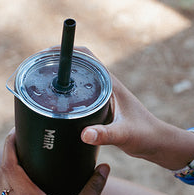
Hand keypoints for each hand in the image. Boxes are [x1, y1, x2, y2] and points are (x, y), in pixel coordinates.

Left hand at [0, 130, 109, 194]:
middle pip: (4, 173)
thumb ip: (93, 189)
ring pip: (4, 188)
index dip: (8, 144)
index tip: (14, 130)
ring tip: (23, 158)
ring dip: (9, 170)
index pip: (9, 165)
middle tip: (20, 139)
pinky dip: (13, 187)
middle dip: (9, 153)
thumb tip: (103, 167)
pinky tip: (26, 188)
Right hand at [40, 46, 176, 159]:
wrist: (157, 144)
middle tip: (36, 71)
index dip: (67, 51)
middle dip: (57, 63)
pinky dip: (66, 93)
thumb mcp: (124, 135)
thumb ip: (105, 135)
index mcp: (110, 83)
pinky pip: (80, 93)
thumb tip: (84, 135)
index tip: (47, 54)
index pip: (87, 56)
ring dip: (61, 78)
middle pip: (78, 65)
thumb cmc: (145, 135)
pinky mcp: (101, 107)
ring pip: (78, 79)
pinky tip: (55, 105)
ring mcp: (103, 95)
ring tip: (39, 84)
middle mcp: (105, 85)